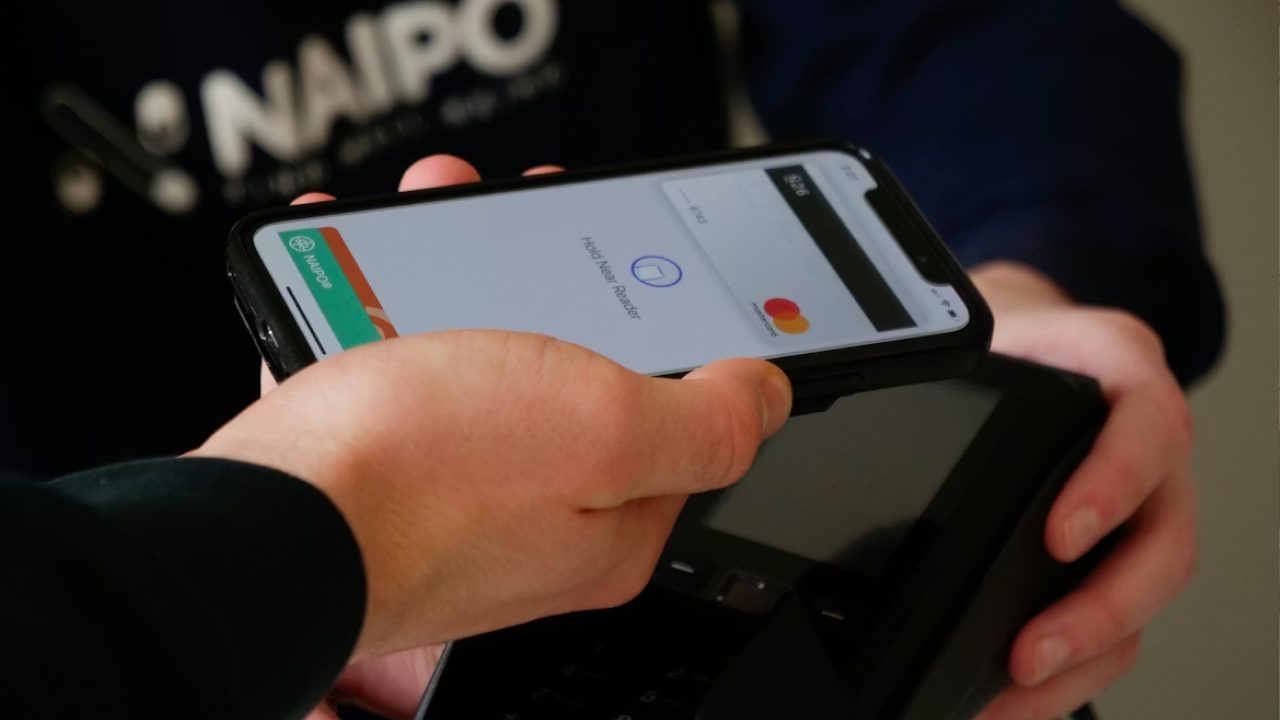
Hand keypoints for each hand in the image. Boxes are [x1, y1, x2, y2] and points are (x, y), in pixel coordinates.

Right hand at [196, 155, 792, 718]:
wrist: (263, 527)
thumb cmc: (424, 479)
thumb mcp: (606, 427)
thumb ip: (706, 417)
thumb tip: (769, 395)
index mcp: (611, 520)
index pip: (679, 424)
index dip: (673, 334)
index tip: (647, 270)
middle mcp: (537, 518)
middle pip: (572, 379)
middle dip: (554, 284)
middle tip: (530, 216)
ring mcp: (454, 497)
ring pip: (481, 365)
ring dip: (468, 280)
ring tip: (440, 210)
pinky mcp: (380, 475)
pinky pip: (401, 378)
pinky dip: (387, 317)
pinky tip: (363, 273)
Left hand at [971, 262, 1196, 719]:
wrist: (1018, 343)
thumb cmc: (999, 342)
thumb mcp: (977, 333)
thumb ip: (946, 361)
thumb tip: (855, 404)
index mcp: (1117, 374)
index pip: (1145, 423)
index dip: (1113, 482)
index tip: (1059, 536)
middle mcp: (1144, 446)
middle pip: (1162, 538)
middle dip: (1100, 608)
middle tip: (1032, 650)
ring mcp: (1140, 506)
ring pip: (1142, 596)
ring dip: (1084, 654)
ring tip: (1017, 689)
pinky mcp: (1116, 552)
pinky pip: (1115, 619)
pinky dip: (1073, 666)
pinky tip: (1020, 693)